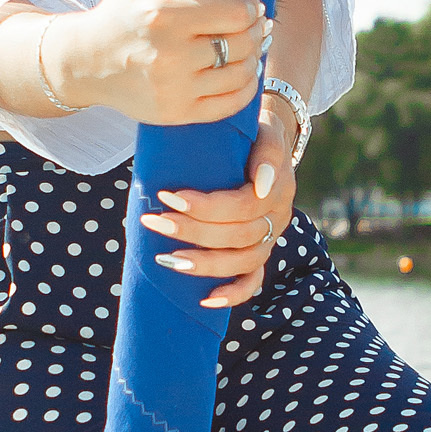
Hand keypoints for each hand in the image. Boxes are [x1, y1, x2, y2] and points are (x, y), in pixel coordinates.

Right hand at [42, 0, 270, 126]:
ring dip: (252, 58)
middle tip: (255, 23)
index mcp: (163, 16)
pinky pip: (231, 104)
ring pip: (241, 73)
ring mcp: (174, 88)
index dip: (252, 6)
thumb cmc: (118, 12)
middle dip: (255, 30)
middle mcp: (169, 55)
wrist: (85, 64)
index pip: (233, 12)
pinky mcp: (177, 113)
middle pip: (241, 42)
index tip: (252, 2)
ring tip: (248, 45)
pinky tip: (241, 72)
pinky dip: (245, 87)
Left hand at [141, 120, 289, 312]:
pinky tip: (206, 301)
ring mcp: (272, 237)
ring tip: (166, 259)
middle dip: (191, 231)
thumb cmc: (256, 133)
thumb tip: (260, 185)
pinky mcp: (262, 251)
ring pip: (243, 261)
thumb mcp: (264, 130)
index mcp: (278, 188)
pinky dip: (233, 293)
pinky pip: (254, 280)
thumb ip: (266, 153)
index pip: (241, 207)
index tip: (167, 196)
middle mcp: (278, 217)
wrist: (270, 140)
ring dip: (204, 264)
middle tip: (152, 221)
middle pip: (237, 236)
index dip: (204, 207)